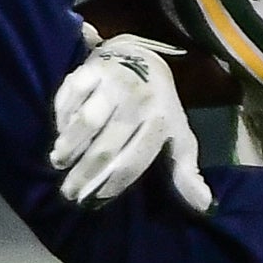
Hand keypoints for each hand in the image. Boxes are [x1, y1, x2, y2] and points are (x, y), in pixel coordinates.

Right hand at [50, 33, 213, 212]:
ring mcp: (114, 84)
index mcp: (160, 121)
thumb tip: (203, 206)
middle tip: (69, 193)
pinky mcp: (93, 69)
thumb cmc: (159, 106)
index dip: (110, 186)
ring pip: (86, 122)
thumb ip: (185, 171)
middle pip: (105, 148)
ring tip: (59, 163)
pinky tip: (59, 133)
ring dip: (69, 147)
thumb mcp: (177, 135)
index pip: (131, 162)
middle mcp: (138, 102)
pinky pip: (71, 97)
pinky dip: (62, 117)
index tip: (93, 202)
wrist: (144, 57)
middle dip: (84, 175)